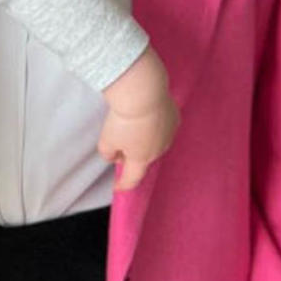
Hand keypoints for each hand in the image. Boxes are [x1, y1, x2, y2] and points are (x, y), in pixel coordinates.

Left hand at [98, 46, 179, 189]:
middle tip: (119, 145)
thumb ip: (107, 152)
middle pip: (143, 158)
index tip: (117, 187)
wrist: (144, 92)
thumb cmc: (124, 118)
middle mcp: (159, 150)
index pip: (132, 178)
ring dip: (143, 139)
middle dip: (131, 156)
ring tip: (132, 125)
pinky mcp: (174, 117)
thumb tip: (112, 156)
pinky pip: (162, 126)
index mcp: (142, 159)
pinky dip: (154, 124)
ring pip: (154, 142)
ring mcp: (169, 133)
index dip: (123, 184)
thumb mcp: (107, 139)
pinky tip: (146, 114)